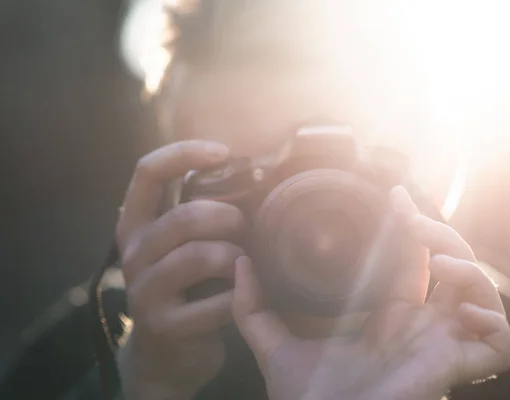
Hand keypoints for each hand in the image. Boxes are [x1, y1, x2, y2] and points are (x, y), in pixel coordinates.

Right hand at [115, 141, 245, 399]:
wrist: (165, 353)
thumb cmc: (184, 287)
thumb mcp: (181, 244)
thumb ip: (198, 212)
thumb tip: (250, 175)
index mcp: (136, 223)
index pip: (147, 172)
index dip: (184, 154)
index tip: (222, 153)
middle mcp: (133, 252)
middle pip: (185, 217)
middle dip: (228, 219)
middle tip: (246, 229)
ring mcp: (144, 290)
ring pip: (199, 256)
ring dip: (235, 257)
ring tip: (246, 263)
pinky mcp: (163, 325)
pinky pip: (215, 303)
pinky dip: (240, 296)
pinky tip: (244, 295)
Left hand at [233, 187, 509, 399]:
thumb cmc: (305, 399)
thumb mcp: (274, 343)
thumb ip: (253, 305)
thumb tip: (239, 263)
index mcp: (388, 317)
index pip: (413, 260)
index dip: (412, 226)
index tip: (395, 196)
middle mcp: (419, 326)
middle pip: (452, 266)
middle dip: (439, 234)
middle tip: (410, 219)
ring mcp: (440, 346)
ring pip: (481, 294)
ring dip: (467, 268)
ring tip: (437, 260)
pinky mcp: (455, 369)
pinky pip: (500, 344)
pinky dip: (492, 319)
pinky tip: (464, 308)